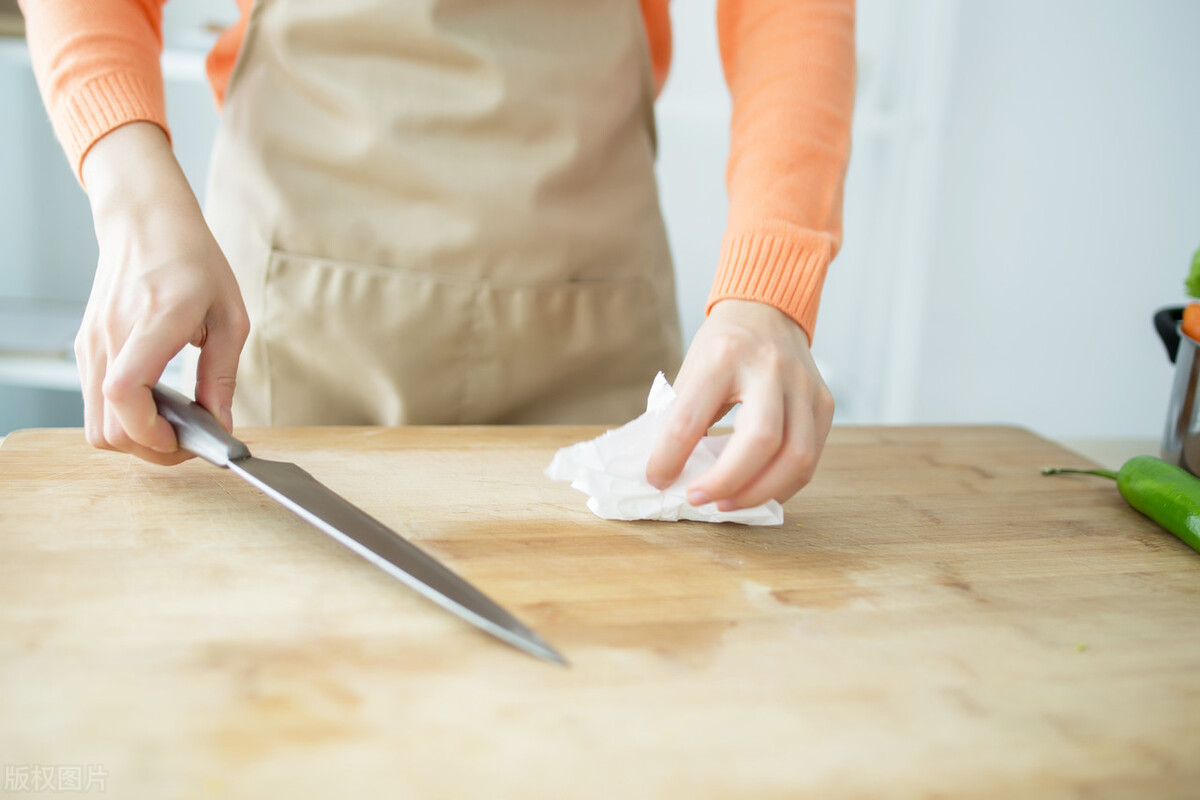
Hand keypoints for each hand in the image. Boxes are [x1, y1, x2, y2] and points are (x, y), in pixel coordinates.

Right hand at [77, 122, 249, 463]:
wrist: (145, 223)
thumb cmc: (193, 262)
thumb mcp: (229, 316)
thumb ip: (222, 374)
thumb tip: (219, 423)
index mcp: (154, 321)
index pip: (126, 392)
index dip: (152, 432)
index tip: (185, 439)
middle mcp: (112, 336)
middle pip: (108, 427)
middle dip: (150, 447)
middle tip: (189, 439)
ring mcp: (92, 343)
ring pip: (96, 424)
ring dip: (135, 437)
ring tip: (173, 424)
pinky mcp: (87, 347)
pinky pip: (94, 403)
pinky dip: (122, 417)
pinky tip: (156, 403)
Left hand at [646, 299, 833, 508]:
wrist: (768, 309)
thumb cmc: (722, 345)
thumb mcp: (692, 367)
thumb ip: (681, 416)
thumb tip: (665, 474)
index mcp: (723, 354)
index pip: (691, 417)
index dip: (670, 457)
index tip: (657, 479)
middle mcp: (770, 367)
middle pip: (761, 440)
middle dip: (726, 481)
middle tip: (698, 498)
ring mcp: (804, 385)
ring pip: (796, 456)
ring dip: (759, 493)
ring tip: (726, 504)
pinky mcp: (824, 403)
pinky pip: (810, 459)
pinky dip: (782, 486)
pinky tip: (756, 493)